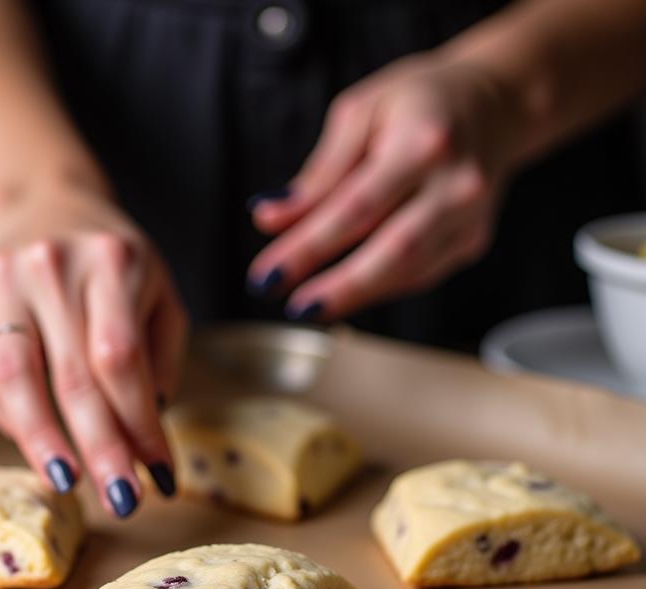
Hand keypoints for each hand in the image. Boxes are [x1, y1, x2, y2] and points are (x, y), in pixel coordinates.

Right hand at [0, 185, 186, 517]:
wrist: (38, 203)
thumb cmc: (111, 262)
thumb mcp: (157, 292)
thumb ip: (158, 360)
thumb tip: (143, 443)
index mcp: (110, 260)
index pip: (122, 359)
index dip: (141, 424)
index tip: (160, 474)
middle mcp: (50, 266)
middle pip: (73, 377)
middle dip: (101, 449)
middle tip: (123, 503)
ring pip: (16, 381)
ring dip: (43, 443)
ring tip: (69, 485)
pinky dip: (16, 423)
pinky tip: (44, 449)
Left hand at [247, 53, 520, 320]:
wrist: (497, 103)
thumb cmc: (418, 102)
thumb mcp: (360, 114)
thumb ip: (317, 173)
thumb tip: (268, 218)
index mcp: (424, 141)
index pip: (355, 207)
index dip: (308, 247)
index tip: (267, 275)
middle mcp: (456, 183)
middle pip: (392, 250)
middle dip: (338, 287)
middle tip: (294, 309)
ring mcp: (470, 217)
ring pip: (408, 271)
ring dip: (354, 295)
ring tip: (309, 307)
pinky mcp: (473, 241)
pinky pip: (419, 275)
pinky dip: (378, 288)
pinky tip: (345, 292)